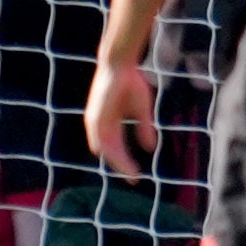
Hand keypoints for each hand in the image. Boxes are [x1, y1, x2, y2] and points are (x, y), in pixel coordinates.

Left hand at [84, 58, 155, 180]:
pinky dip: (108, 150)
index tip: (138, 175)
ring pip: (105, 149)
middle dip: (122, 166)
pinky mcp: (95, 117)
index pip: (117, 149)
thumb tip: (150, 148)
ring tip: (130, 173)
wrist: (120, 66)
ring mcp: (96, 122)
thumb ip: (144, 128)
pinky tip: (118, 158)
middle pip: (110, 153)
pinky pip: (100, 138)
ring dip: (117, 162)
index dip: (127, 162)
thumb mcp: (141, 109)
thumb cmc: (130, 83)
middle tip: (135, 180)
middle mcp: (100, 126)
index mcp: (109, 125)